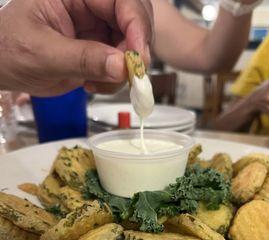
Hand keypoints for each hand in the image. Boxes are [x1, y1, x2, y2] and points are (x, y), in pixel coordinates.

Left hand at [0, 0, 152, 95]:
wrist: (3, 69)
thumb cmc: (8, 50)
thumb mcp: (42, 53)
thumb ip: (82, 58)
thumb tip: (122, 66)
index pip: (120, 0)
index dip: (136, 25)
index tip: (138, 57)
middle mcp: (90, 7)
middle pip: (134, 19)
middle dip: (136, 48)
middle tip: (130, 74)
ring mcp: (96, 30)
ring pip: (131, 45)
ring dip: (126, 70)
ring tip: (99, 83)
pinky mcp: (98, 51)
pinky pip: (121, 64)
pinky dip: (116, 80)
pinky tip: (93, 85)